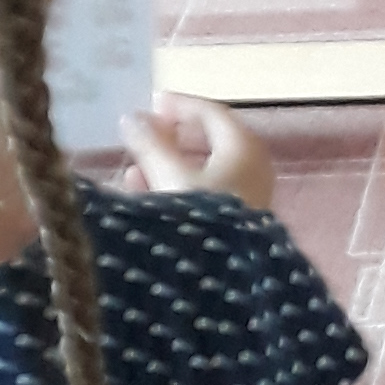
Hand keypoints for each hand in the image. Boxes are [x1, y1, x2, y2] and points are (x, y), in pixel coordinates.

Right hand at [122, 96, 274, 209]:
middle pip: (209, 140)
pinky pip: (204, 193)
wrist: (224, 282)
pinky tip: (144, 194)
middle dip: (172, 137)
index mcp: (244, 147)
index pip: (212, 113)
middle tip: (142, 133)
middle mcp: (252, 166)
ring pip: (204, 169)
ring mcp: (247, 195)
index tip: (150, 102)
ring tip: (133, 167)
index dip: (180, 105)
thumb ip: (150, 145)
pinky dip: (176, 186)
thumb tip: (132, 117)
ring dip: (169, 164)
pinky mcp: (236, 221)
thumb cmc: (201, 218)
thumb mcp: (170, 177)